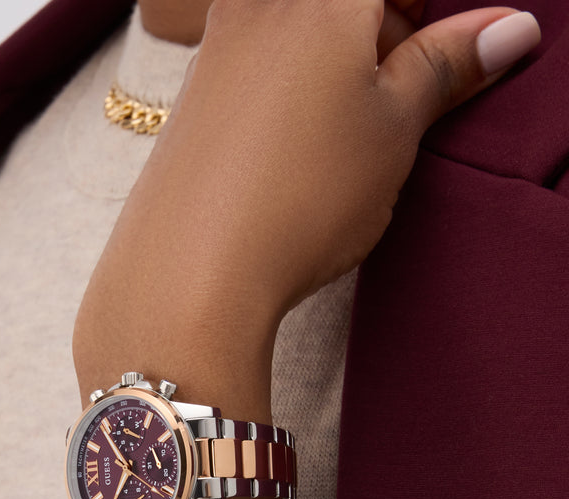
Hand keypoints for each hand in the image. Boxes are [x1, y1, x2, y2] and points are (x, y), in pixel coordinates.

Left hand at [159, 1, 539, 307]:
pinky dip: (286, 99)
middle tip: (396, 106)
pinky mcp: (190, 103)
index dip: (417, 21)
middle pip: (338, 4)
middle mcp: (259, 7)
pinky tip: (291, 159)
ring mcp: (215, 52)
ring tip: (341, 142)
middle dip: (378, 40)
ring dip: (332, 73)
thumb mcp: (394, 129)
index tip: (428, 66)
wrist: (195, 274)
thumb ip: (445, 66)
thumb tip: (506, 30)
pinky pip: (253, 75)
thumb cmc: (303, 197)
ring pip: (294, 36)